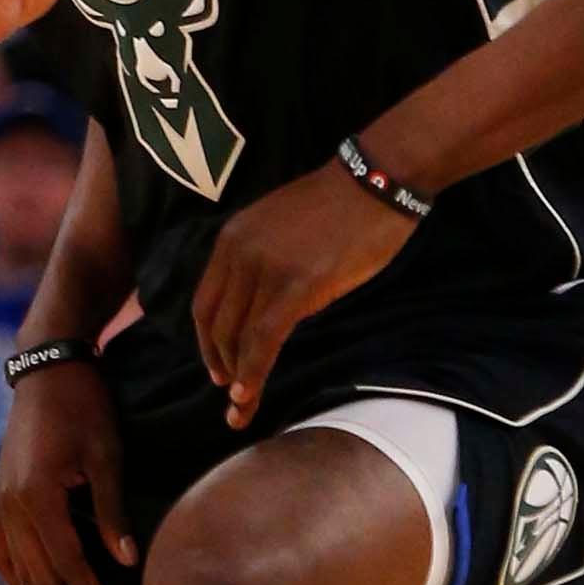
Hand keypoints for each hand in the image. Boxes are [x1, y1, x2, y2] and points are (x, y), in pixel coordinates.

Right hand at [0, 362, 136, 584]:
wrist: (45, 368)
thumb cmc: (84, 406)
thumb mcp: (107, 454)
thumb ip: (110, 510)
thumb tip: (125, 562)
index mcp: (36, 497)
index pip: (68, 563)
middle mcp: (11, 508)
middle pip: (40, 580)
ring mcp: (1, 505)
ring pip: (19, 575)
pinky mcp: (1, 499)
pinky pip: (5, 554)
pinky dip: (18, 584)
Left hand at [193, 163, 418, 428]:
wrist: (377, 179)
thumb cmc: (341, 205)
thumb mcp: (281, 228)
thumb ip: (262, 263)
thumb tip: (262, 305)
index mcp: (230, 240)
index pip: (206, 302)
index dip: (207, 340)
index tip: (217, 365)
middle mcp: (238, 254)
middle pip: (216, 323)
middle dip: (220, 363)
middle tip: (229, 393)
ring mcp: (265, 269)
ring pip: (237, 337)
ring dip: (237, 377)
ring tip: (241, 405)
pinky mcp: (296, 286)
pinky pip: (264, 339)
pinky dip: (254, 371)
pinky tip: (250, 393)